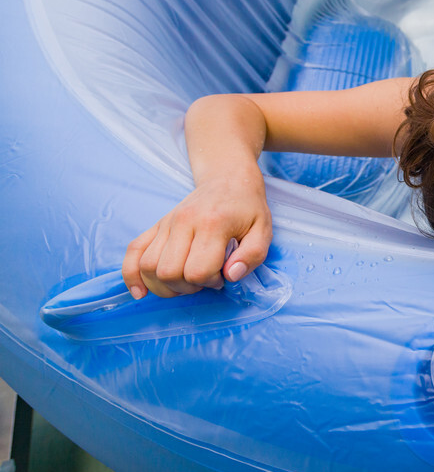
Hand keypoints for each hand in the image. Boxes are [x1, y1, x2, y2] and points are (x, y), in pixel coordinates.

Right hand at [122, 173, 271, 298]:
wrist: (228, 179)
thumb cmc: (248, 208)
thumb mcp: (263, 230)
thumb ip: (252, 256)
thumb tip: (230, 276)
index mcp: (212, 224)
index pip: (198, 271)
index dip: (211, 282)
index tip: (223, 276)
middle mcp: (183, 223)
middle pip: (169, 272)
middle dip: (187, 287)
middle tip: (205, 279)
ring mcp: (166, 223)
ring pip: (148, 267)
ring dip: (165, 286)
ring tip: (185, 280)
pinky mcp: (156, 226)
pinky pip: (133, 252)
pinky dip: (132, 275)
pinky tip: (141, 292)